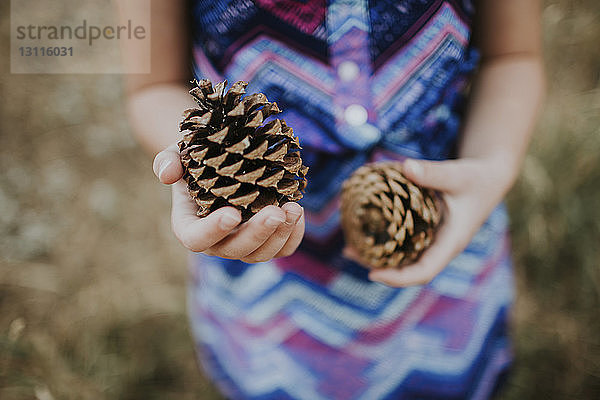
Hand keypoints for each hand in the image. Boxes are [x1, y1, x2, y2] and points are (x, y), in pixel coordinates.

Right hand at [153, 144, 304, 261]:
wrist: (221, 162)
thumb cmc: (196, 159)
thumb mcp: (178, 154)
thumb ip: (167, 161)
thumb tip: (168, 174)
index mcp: (190, 226)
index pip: (197, 239)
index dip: (213, 230)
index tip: (232, 213)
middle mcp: (216, 242)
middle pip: (236, 250)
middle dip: (258, 233)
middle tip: (276, 211)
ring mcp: (243, 244)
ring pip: (262, 253)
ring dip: (280, 234)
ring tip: (294, 208)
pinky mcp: (266, 241)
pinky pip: (282, 249)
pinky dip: (293, 237)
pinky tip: (298, 214)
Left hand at [344, 156, 514, 286]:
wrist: (488, 179)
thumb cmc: (475, 178)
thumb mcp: (457, 174)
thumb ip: (433, 173)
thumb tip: (406, 167)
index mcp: (450, 242)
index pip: (424, 271)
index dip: (398, 278)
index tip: (373, 274)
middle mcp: (439, 246)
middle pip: (407, 269)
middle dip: (378, 267)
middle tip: (348, 252)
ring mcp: (432, 241)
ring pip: (403, 257)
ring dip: (377, 255)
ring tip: (349, 246)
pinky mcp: (426, 231)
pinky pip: (403, 242)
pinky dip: (384, 239)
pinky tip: (364, 229)